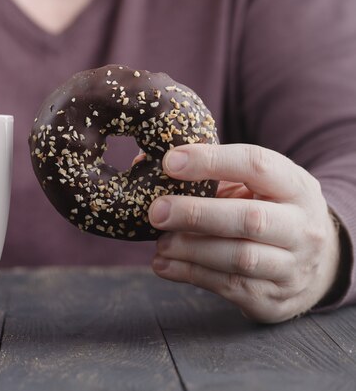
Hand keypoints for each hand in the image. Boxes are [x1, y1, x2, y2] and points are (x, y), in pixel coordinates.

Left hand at [145, 144, 340, 322]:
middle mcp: (301, 227)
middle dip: (196, 214)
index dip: (211, 161)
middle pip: (249, 220)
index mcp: (295, 186)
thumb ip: (211, 177)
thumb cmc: (270, 212)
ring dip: (190, 250)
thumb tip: (145, 164)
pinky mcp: (273, 299)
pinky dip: (189, 274)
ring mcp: (292, 267)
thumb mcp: (256, 187)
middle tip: (156, 211)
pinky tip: (164, 264)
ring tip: (160, 243)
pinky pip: (228, 286)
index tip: (170, 162)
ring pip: (238, 258)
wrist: (316, 265)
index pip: (256, 165)